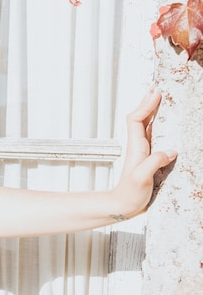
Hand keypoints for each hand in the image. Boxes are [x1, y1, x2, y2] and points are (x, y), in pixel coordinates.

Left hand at [111, 90, 176, 218]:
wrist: (123, 206)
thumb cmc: (130, 194)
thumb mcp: (142, 178)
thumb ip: (154, 163)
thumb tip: (169, 150)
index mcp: (136, 147)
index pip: (136, 119)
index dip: (145, 105)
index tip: (156, 93)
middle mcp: (139, 146)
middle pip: (141, 118)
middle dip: (149, 102)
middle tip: (159, 88)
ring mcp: (144, 151)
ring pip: (148, 125)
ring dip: (154, 111)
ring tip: (163, 99)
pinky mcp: (150, 158)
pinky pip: (155, 136)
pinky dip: (160, 125)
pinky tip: (167, 124)